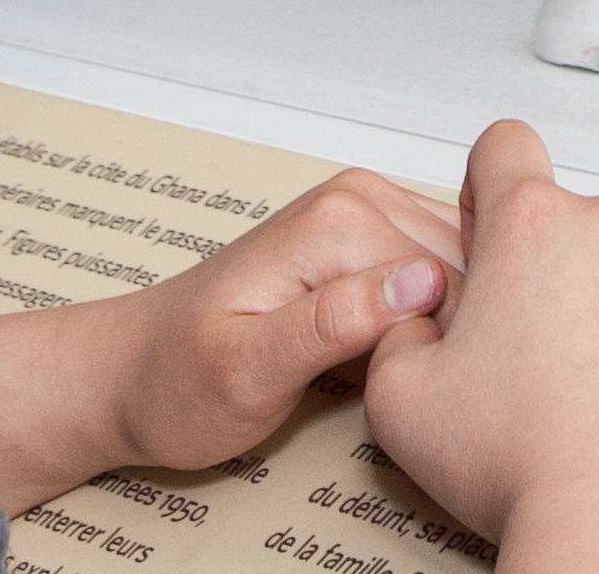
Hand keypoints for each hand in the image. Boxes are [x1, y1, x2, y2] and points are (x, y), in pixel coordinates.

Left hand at [0, 167, 463, 508]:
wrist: (129, 375)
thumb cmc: (173, 381)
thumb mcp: (248, 372)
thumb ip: (333, 325)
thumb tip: (419, 285)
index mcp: (338, 221)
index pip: (455, 275)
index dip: (457, 346)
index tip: (425, 395)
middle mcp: (357, 202)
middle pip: (469, 267)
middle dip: (461, 332)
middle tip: (415, 396)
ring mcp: (363, 219)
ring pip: (462, 273)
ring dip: (452, 328)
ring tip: (409, 380)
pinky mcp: (365, 247)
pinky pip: (435, 278)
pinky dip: (436, 322)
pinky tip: (408, 361)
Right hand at [362, 122, 598, 573]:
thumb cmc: (526, 469)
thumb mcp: (400, 400)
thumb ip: (402, 332)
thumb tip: (421, 319)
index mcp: (531, 228)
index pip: (505, 148)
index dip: (490, 189)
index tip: (494, 235)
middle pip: (580, 222)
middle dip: (562, 273)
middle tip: (546, 358)